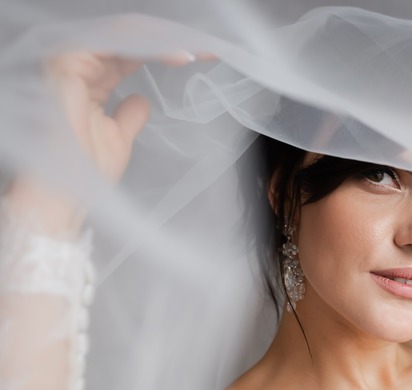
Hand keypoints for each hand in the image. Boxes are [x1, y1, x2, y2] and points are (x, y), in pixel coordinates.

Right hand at [5, 52, 201, 233]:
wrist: (67, 193)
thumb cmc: (86, 173)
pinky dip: (141, 45)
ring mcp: (69, 65)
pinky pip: (108, 42)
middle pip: (127, 39)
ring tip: (191, 52)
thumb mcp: (118, 138)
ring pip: (120, 35)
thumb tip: (142, 100)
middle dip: (169, 40)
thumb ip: (130, 115)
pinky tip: (169, 53)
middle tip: (206, 49)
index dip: (163, 50)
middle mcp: (78, 69)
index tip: (202, 56)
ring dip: (159, 41)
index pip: (128, 53)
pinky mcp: (66, 67)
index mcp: (89, 82)